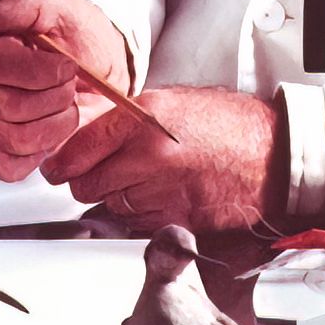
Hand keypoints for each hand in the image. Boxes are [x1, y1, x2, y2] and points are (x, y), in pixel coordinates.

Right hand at [0, 0, 129, 181]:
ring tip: (66, 104)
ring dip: (56, 125)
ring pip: (14, 138)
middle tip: (70, 84)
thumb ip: (27, 3)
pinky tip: (51, 128)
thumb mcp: (61, 5)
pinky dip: (40, 153)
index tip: (67, 64)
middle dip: (54, 98)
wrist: (95, 65)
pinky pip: (9, 166)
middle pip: (7, 106)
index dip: (39, 70)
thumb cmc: (75, 32)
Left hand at [41, 86, 284, 233]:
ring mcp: (162, 191)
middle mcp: (149, 155)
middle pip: (88, 184)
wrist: (269, 154)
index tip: (55, 168)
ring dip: (113, 198)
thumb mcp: (171, 101)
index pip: (81, 147)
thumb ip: (128, 118)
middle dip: (86, 182)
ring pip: (110, 206)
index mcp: (144, 118)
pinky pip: (136, 223)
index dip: (61, 162)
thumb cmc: (226, 123)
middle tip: (96, 175)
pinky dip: (137, 215)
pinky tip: (155, 197)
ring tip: (137, 181)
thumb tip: (89, 132)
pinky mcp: (176, 219)